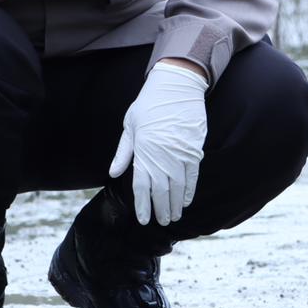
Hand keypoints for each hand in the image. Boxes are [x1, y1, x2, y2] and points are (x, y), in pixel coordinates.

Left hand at [110, 61, 208, 225]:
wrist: (176, 84)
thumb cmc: (149, 103)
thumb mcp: (130, 125)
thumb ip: (124, 152)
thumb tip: (113, 173)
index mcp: (142, 149)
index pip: (141, 185)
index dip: (143, 205)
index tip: (144, 220)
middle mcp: (161, 154)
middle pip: (161, 190)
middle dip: (160, 209)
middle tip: (161, 223)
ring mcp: (179, 152)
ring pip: (178, 186)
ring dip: (176, 204)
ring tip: (174, 217)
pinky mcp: (194, 148)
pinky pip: (192, 175)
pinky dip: (189, 190)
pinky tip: (186, 200)